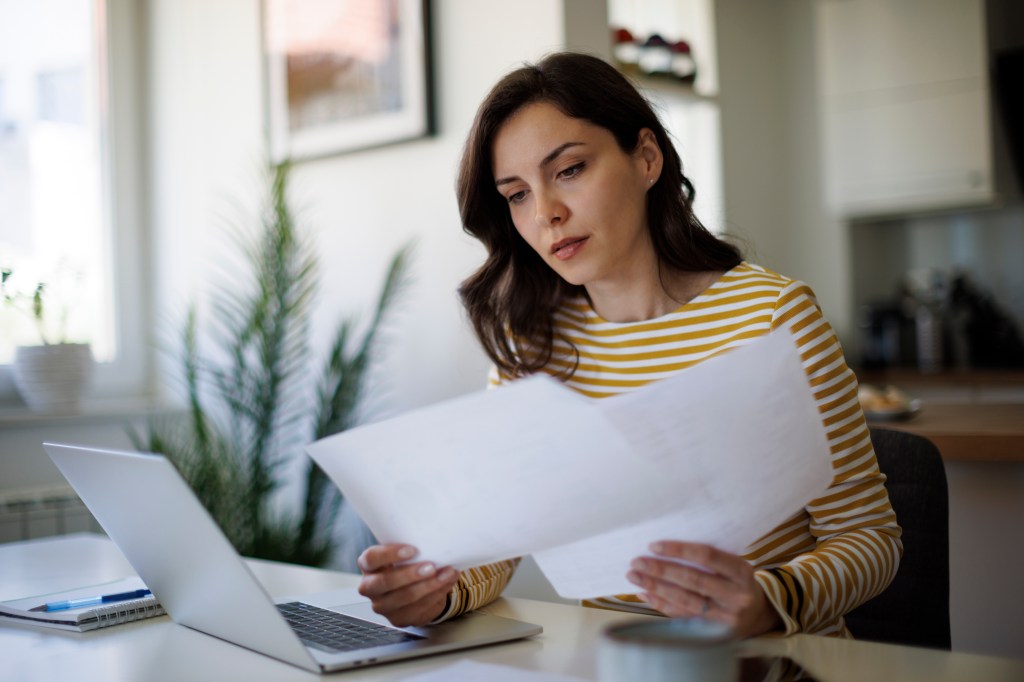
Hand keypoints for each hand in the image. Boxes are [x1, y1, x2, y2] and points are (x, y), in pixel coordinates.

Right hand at [357, 544, 459, 626]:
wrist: (413, 586)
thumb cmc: (407, 563)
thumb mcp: (404, 552)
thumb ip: (410, 546)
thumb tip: (434, 541)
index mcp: (368, 566)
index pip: (371, 559)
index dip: (390, 554)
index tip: (413, 550)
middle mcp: (370, 587)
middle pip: (385, 582)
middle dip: (411, 574)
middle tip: (432, 566)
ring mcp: (383, 606)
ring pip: (406, 597)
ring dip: (431, 585)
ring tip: (447, 573)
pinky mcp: (398, 619)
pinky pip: (419, 608)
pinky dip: (437, 594)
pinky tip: (447, 583)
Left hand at [626, 541, 781, 637]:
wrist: (759, 614)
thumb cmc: (738, 581)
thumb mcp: (734, 565)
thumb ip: (708, 558)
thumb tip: (663, 549)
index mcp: (742, 572)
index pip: (707, 556)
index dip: (679, 550)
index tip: (654, 546)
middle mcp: (736, 595)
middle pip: (692, 580)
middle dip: (661, 570)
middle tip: (637, 562)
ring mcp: (725, 616)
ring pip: (685, 600)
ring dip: (656, 587)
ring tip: (635, 577)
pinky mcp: (714, 632)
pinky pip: (682, 616)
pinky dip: (661, 604)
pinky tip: (646, 594)